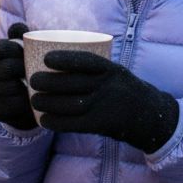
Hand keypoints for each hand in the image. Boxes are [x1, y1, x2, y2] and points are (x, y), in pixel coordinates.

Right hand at [0, 23, 36, 130]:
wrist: (6, 99)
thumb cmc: (15, 68)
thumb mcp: (15, 50)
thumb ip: (18, 35)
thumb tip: (19, 28)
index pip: (1, 48)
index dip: (18, 51)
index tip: (29, 55)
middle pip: (7, 68)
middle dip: (25, 69)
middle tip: (39, 71)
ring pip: (11, 87)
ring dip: (28, 86)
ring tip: (39, 85)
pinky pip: (14, 104)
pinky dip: (27, 101)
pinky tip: (35, 99)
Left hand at [29, 51, 178, 153]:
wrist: (150, 116)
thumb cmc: (124, 90)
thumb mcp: (116, 73)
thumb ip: (94, 68)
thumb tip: (58, 59)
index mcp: (112, 70)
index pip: (86, 61)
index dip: (65, 59)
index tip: (46, 58)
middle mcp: (109, 87)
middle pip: (74, 83)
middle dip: (49, 82)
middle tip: (33, 80)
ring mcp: (105, 107)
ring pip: (71, 104)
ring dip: (49, 103)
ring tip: (34, 99)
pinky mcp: (102, 125)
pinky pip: (75, 124)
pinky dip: (57, 122)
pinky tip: (43, 120)